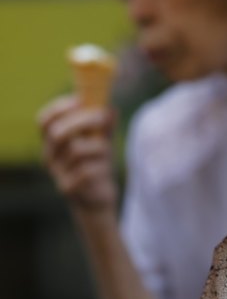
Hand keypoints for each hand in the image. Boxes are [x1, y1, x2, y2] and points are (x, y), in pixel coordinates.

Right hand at [38, 95, 117, 213]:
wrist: (98, 198)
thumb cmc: (98, 163)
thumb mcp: (103, 140)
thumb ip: (106, 125)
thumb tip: (111, 109)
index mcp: (53, 141)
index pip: (44, 121)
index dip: (59, 108)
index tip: (80, 100)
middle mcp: (50, 156)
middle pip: (59, 133)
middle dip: (84, 121)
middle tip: (103, 117)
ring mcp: (57, 173)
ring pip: (77, 150)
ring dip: (99, 146)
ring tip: (108, 151)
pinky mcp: (68, 188)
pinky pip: (86, 170)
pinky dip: (100, 165)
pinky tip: (104, 169)